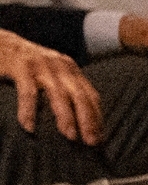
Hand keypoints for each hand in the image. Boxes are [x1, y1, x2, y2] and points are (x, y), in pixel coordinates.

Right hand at [1, 32, 100, 146]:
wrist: (0, 43)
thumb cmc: (26, 65)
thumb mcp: (51, 73)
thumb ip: (65, 90)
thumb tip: (80, 120)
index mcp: (70, 69)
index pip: (90, 96)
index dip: (97, 117)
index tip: (100, 138)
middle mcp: (60, 65)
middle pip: (80, 96)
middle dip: (88, 120)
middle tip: (91, 141)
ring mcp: (41, 65)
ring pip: (59, 94)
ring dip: (66, 117)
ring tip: (70, 136)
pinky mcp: (21, 66)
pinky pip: (28, 92)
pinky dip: (29, 111)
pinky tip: (29, 127)